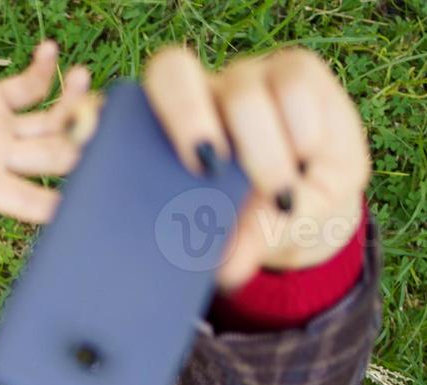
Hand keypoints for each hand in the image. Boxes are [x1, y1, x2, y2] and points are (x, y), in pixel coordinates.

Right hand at [0, 40, 91, 222]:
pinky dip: (44, 70)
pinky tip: (47, 50)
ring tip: (80, 77)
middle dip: (80, 139)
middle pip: (56, 157)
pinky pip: (31, 88)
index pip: (32, 203)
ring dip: (74, 102)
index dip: (65, 203)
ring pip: (53, 122)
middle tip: (91, 112)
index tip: (93, 190)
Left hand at [142, 46, 370, 287]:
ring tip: (279, 198)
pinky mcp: (295, 70)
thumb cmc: (250, 224)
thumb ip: (226, 248)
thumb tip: (226, 270)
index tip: (138, 159)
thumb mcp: (237, 240)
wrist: (310, 210)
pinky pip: (293, 85)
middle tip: (206, 168)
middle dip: (185, 118)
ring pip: (242, 92)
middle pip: (172, 72)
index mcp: (158, 131)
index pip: (120, 107)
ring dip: (260, 151)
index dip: (115, 121)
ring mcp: (244, 80)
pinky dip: (301, 130)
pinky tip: (306, 161)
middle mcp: (196, 96)